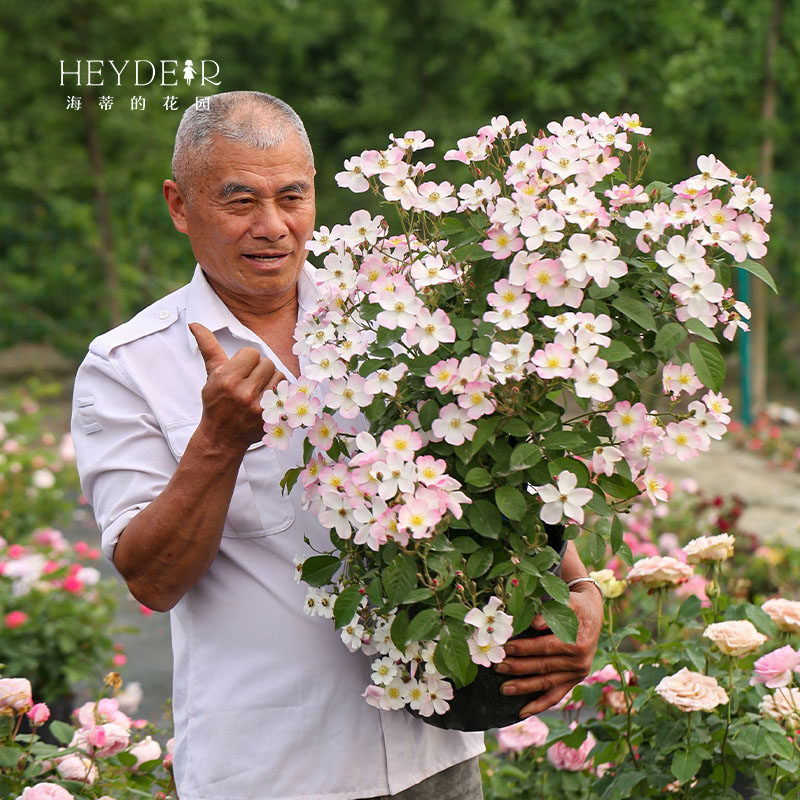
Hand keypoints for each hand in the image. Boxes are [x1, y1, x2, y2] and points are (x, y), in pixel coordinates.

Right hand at [190, 323, 285, 450]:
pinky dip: (280, 394)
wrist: (222, 437)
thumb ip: (208, 347)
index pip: (252, 353)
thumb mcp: (211, 374)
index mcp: (226, 379)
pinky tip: (268, 401)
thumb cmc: (216, 402)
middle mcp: (243, 393)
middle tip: (250, 382)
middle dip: (259, 370)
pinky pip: (286, 392)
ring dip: (271, 381)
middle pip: (267, 363)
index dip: (247, 360)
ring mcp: (259, 406)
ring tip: (259, 391)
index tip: (241, 371)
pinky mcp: (272, 417)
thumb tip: (195, 324)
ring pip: (279, 376)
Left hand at [495, 584, 603, 716]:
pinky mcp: (574, 680)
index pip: (545, 648)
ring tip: (504, 689)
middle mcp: (579, 662)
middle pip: (544, 667)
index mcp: (578, 643)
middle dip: (519, 668)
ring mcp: (577, 674)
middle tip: (498, 667)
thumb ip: (551, 614)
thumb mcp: (568, 602)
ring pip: (547, 683)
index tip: (505, 648)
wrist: (593, 615)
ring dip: (525, 687)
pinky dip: (540, 704)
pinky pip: (556, 695)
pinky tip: (523, 711)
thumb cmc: (575, 606)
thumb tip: (534, 624)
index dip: (524, 649)